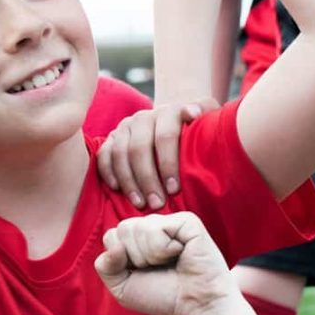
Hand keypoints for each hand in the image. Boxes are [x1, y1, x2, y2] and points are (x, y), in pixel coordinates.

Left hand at [95, 212, 237, 314]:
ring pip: (136, 227)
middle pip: (122, 229)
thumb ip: (105, 266)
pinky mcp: (187, 221)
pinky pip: (156, 227)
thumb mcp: (122, 287)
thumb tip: (113, 246)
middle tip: (159, 268)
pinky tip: (180, 254)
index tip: (142, 273)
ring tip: (170, 262)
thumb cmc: (163, 297)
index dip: (121, 260)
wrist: (196, 307)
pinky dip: (162, 248)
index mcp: (138, 239)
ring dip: (150, 255)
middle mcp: (154, 227)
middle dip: (135, 257)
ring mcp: (170, 222)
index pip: (111, 236)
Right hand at [97, 99, 219, 207]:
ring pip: (119, 153)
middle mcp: (144, 116)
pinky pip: (103, 155)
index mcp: (169, 111)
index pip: (165, 136)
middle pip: (139, 148)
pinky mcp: (111, 137)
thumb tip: (195, 113)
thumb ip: (208, 115)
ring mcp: (125, 127)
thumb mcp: (211, 120)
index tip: (174, 189)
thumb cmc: (197, 130)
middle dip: (147, 179)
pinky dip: (108, 173)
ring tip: (139, 203)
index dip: (168, 164)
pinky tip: (117, 190)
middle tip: (156, 203)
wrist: (176, 121)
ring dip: (128, 181)